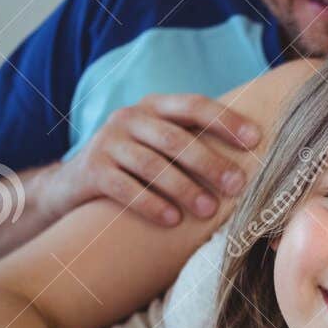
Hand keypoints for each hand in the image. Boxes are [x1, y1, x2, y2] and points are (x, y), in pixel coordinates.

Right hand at [48, 94, 260, 226]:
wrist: (72, 185)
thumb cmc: (134, 167)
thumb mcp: (158, 145)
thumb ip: (192, 143)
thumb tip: (252, 160)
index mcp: (153, 106)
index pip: (193, 106)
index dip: (225, 121)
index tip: (255, 140)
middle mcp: (128, 117)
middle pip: (175, 137)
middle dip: (209, 162)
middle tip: (237, 186)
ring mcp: (107, 142)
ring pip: (151, 164)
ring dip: (184, 188)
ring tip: (209, 211)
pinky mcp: (91, 171)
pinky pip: (124, 187)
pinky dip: (151, 204)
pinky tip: (172, 221)